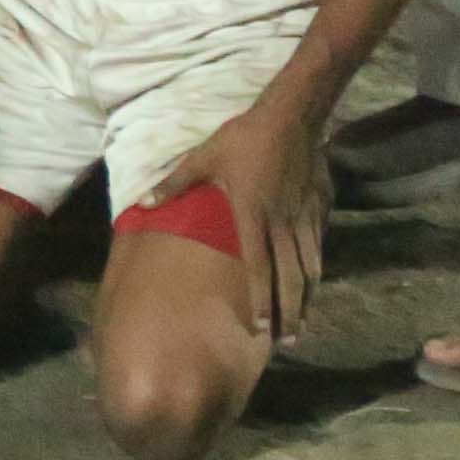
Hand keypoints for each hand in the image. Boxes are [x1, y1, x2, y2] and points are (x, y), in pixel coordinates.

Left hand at [173, 99, 331, 343]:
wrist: (289, 118)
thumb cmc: (241, 139)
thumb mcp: (202, 159)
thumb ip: (173, 184)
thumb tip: (141, 202)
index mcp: (249, 216)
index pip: (256, 268)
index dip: (260, 300)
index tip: (260, 328)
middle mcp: (278, 224)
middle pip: (287, 278)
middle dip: (288, 311)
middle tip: (287, 340)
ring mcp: (300, 219)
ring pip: (307, 268)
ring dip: (305, 298)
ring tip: (302, 324)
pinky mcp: (315, 210)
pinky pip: (317, 247)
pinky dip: (316, 271)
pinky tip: (314, 285)